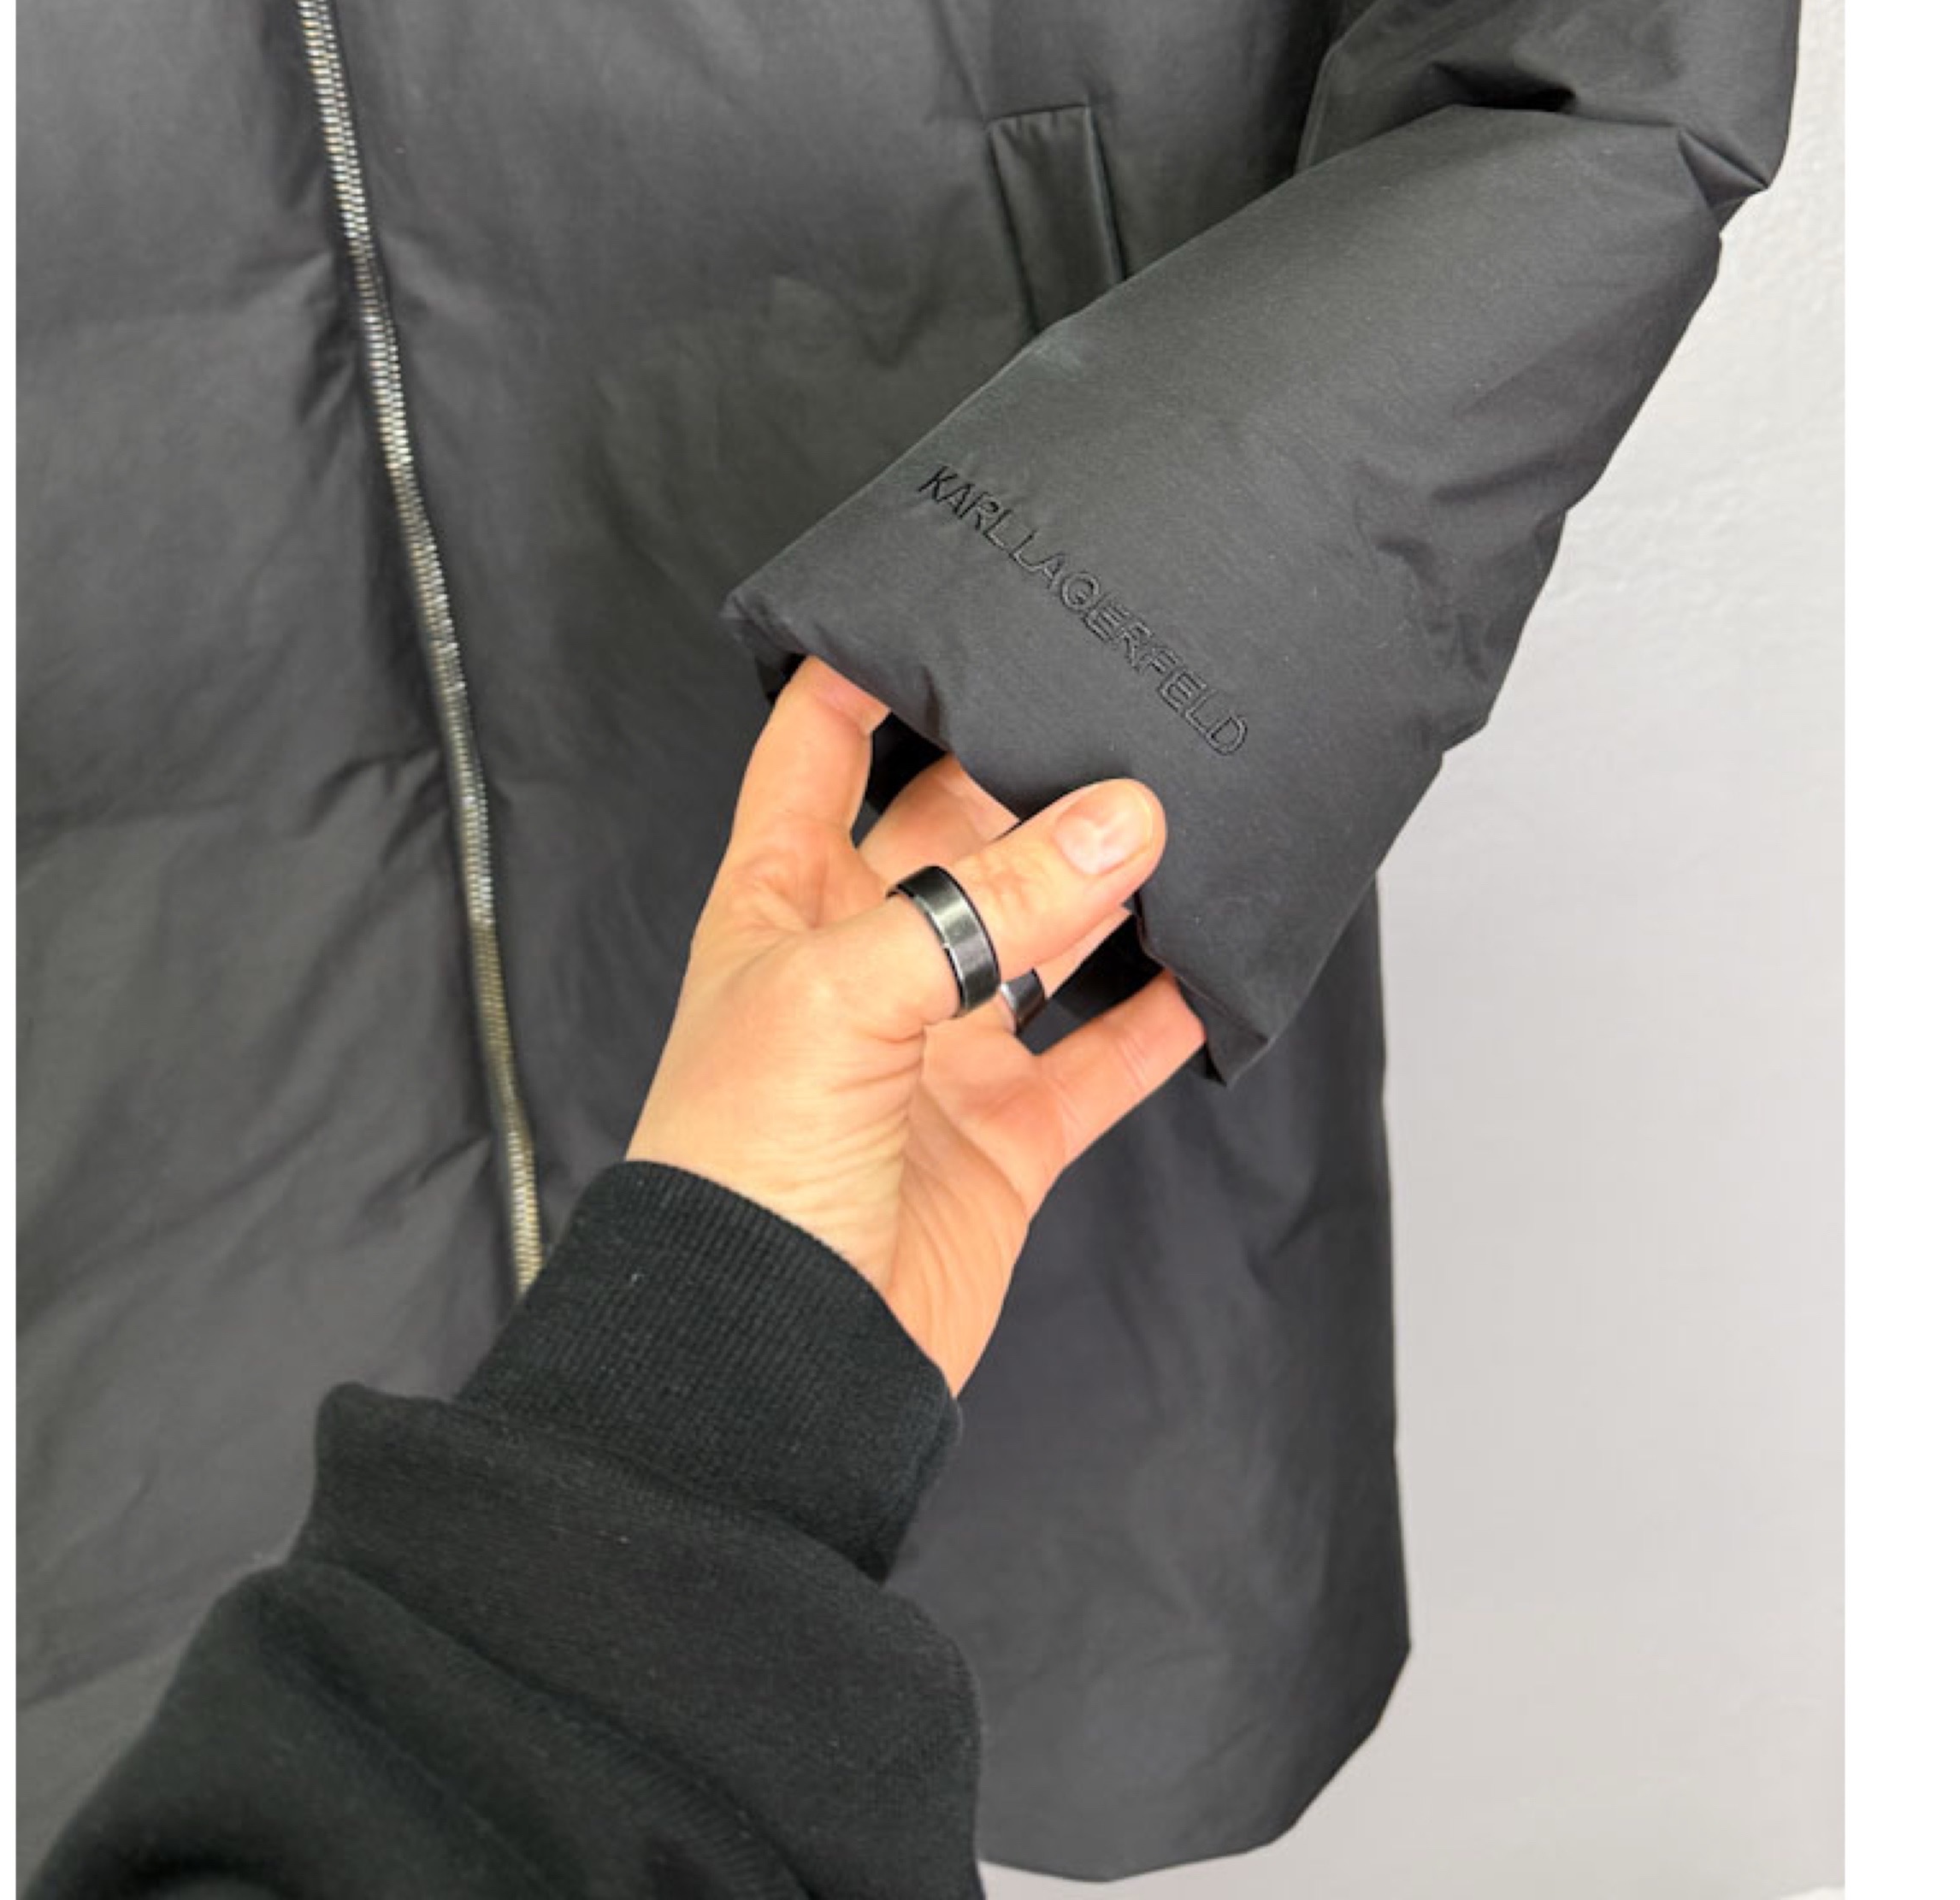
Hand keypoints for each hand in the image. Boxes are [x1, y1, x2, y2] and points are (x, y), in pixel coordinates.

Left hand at [626, 656, 1207, 1390]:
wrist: (767, 1359)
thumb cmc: (743, 1167)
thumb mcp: (844, 997)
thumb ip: (986, 906)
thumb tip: (1123, 821)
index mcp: (780, 902)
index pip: (816, 750)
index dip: (862, 674)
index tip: (943, 599)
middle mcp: (862, 960)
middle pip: (956, 831)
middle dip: (1030, 774)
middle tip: (1121, 705)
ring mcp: (939, 1047)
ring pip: (1044, 935)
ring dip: (1108, 884)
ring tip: (1193, 811)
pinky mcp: (1006, 1134)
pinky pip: (1101, 1057)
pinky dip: (1160, 1016)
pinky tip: (1216, 966)